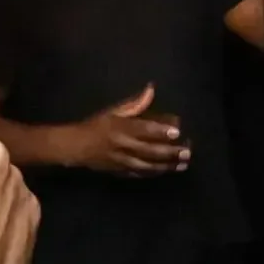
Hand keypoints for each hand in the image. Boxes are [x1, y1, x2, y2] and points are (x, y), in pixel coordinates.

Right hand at [60, 84, 188, 176]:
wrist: (76, 147)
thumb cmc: (96, 125)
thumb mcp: (113, 111)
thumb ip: (135, 103)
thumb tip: (151, 89)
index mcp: (120, 128)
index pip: (143, 129)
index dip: (160, 131)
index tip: (177, 132)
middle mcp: (122, 145)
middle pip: (150, 150)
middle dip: (170, 152)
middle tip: (187, 151)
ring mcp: (122, 161)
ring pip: (148, 165)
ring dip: (167, 165)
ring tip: (183, 164)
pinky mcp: (121, 172)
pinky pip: (141, 174)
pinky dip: (155, 173)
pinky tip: (167, 170)